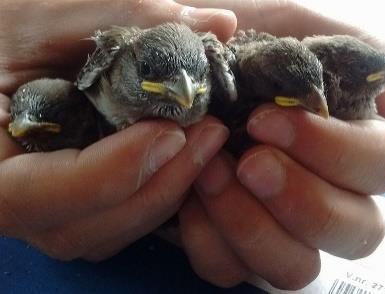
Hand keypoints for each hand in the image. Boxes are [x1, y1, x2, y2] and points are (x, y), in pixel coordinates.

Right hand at [0, 0, 235, 260]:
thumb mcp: (45, 16)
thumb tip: (220, 22)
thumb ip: (127, 18)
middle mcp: (5, 200)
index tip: (173, 132)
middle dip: (157, 185)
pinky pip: (115, 223)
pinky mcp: (67, 206)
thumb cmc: (3, 31)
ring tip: (205, 143)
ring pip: (105, 232)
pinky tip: (183, 159)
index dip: (112, 170)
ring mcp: (40, 209)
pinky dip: (155, 198)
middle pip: (81, 224)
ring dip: (164, 195)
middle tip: (210, 134)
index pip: (33, 193)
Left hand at [176, 0, 384, 288]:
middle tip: (251, 163)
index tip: (267, 121)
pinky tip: (187, 203)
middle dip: (303, 199)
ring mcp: (273, 226)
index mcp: (336, 141)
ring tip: (210, 178)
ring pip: (297, 266)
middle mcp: (317, 192)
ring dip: (254, 227)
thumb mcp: (274, 25)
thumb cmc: (218, 50)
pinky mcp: (229, 246)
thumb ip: (337, 48)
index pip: (378, 165)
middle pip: (357, 230)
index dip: (332, 150)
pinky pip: (232, 271)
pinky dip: (209, 242)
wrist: (155, 82)